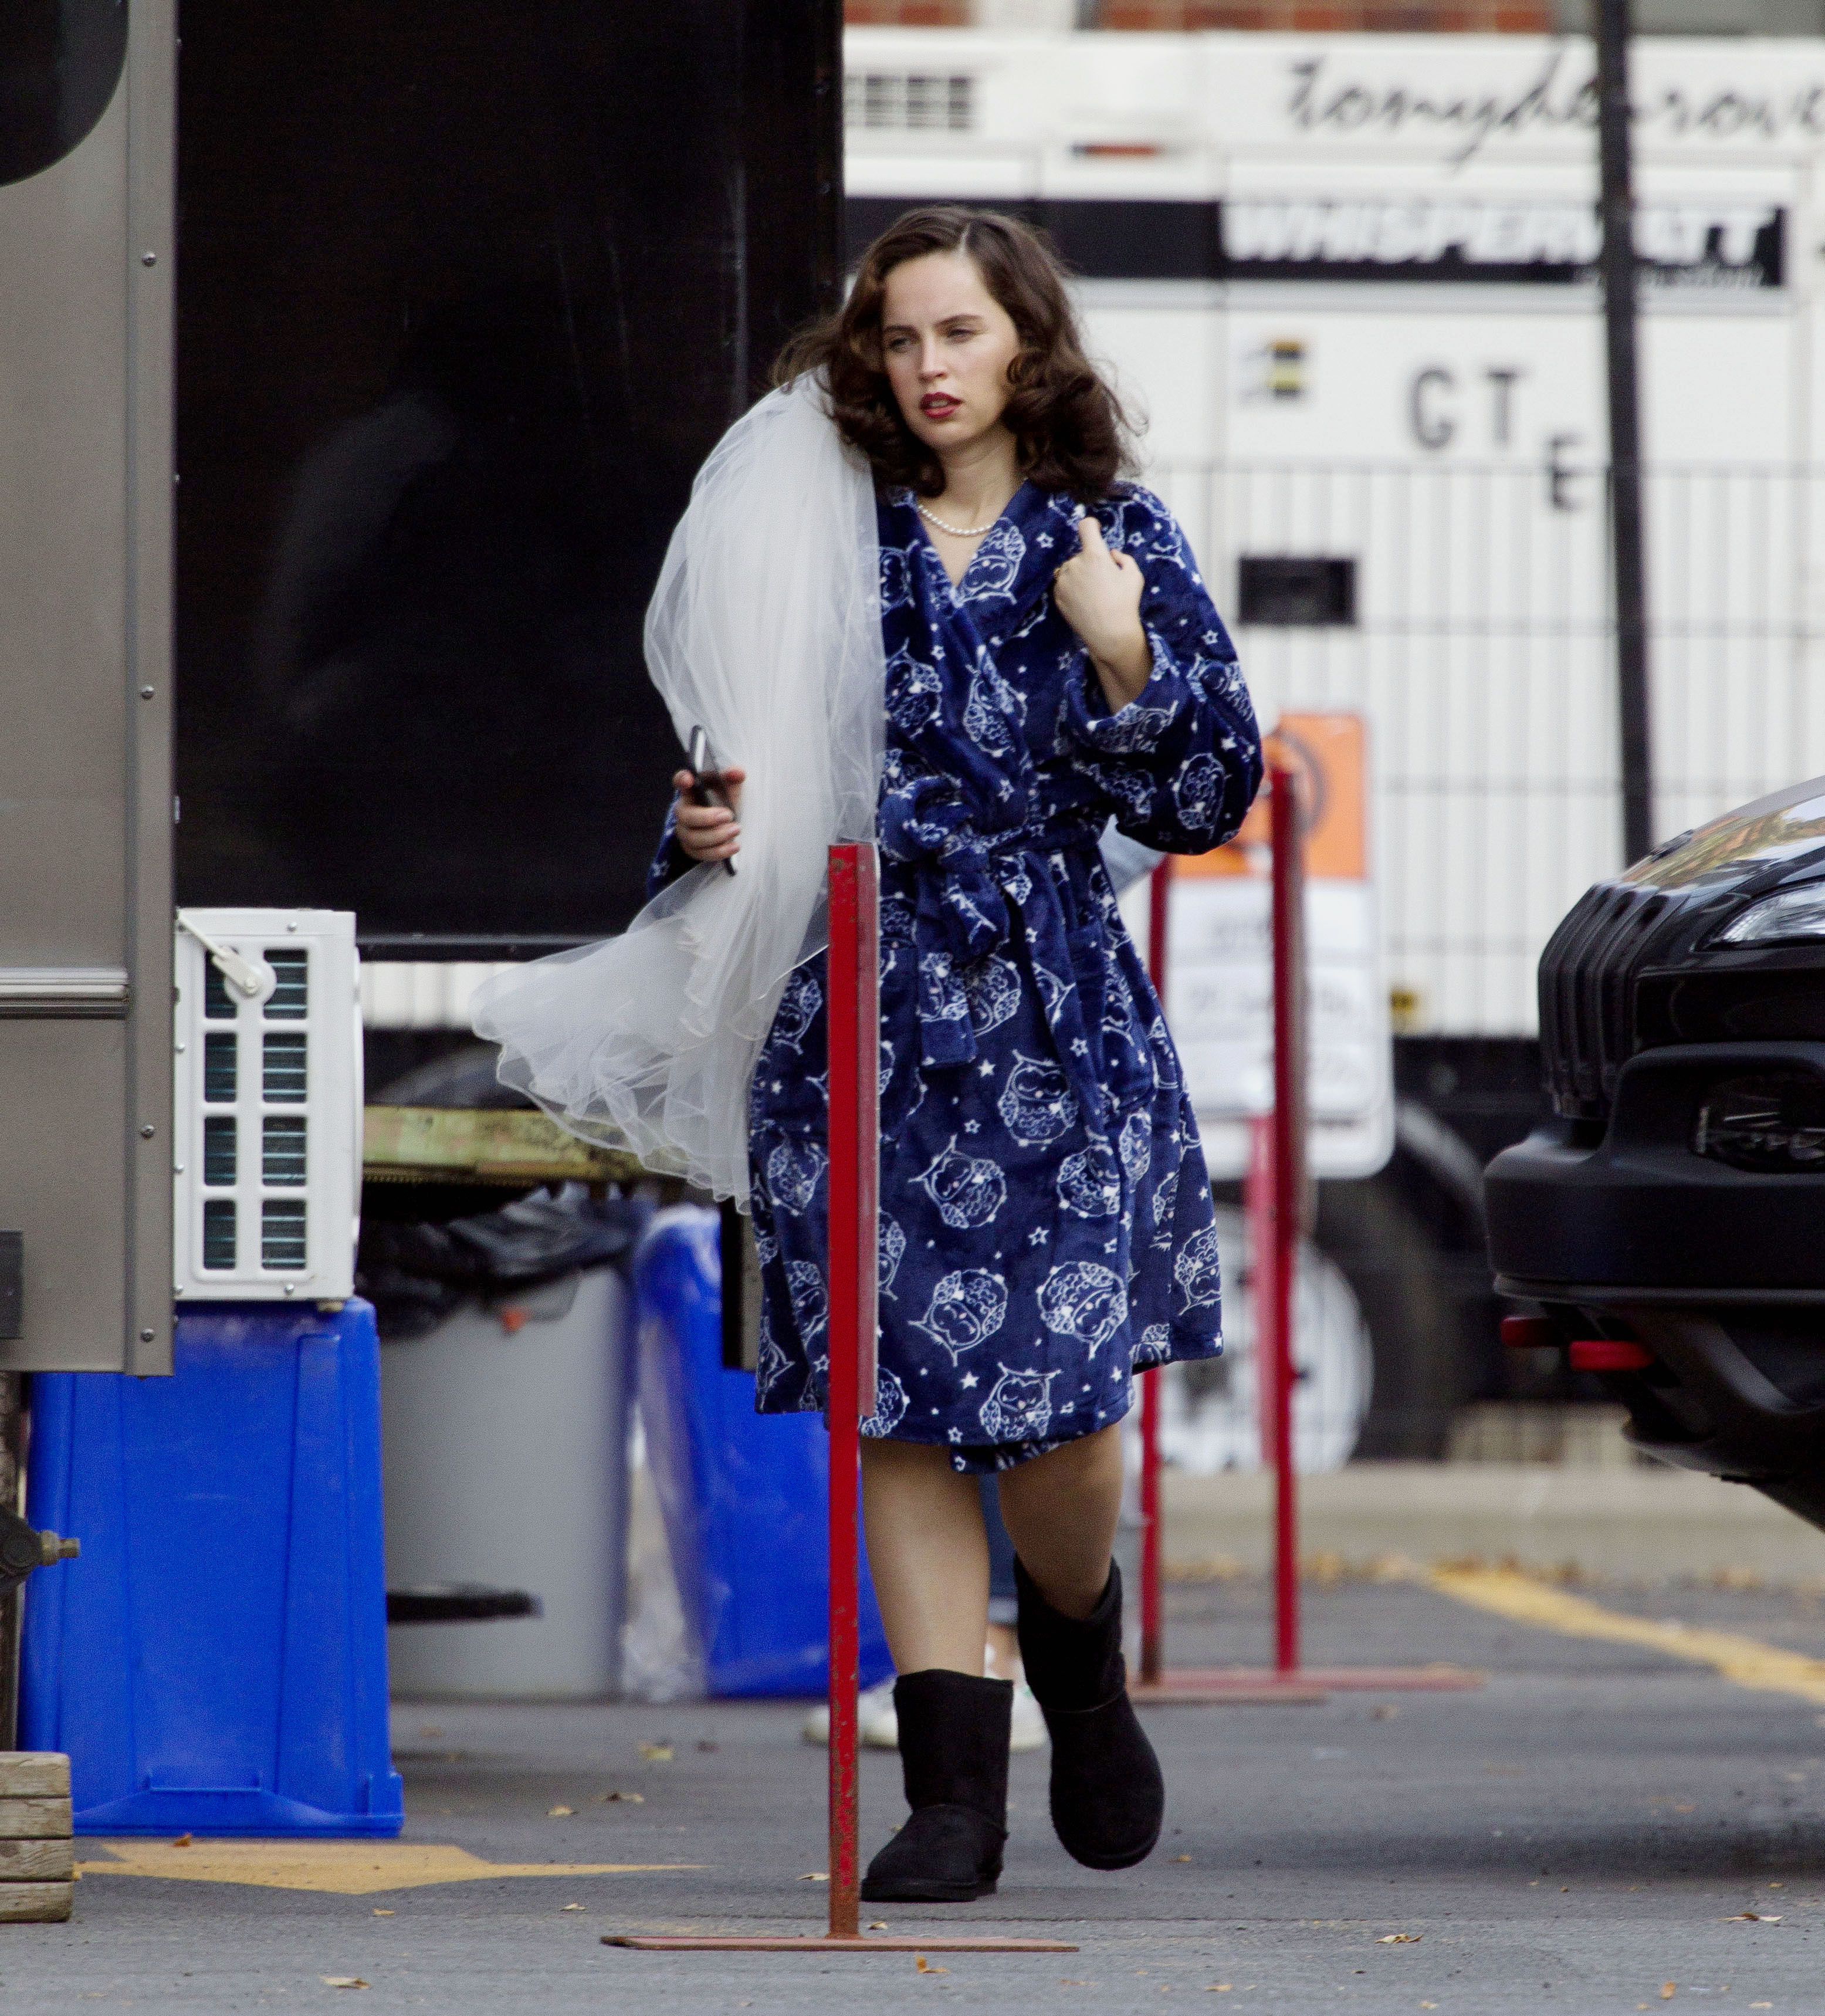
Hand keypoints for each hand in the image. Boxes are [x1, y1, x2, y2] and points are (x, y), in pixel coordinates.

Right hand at [672, 764, 745, 863]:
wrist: (725, 825)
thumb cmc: (724, 802)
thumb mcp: (731, 788)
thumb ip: (734, 777)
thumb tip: (737, 772)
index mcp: (691, 791)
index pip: (680, 781)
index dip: (682, 780)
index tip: (688, 779)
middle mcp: (684, 811)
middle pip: (685, 816)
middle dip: (707, 817)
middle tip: (728, 815)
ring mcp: (686, 831)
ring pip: (693, 838)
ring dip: (717, 835)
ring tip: (735, 829)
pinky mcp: (692, 849)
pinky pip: (702, 853)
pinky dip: (719, 851)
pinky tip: (734, 846)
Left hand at [1052, 515, 1150, 708]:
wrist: (1109, 634)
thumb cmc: (1125, 603)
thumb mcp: (1134, 576)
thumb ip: (1123, 558)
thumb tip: (1111, 554)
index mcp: (1094, 555)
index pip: (1086, 526)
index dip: (1091, 525)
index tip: (1094, 529)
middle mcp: (1074, 564)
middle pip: (1080, 553)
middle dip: (1090, 561)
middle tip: (1103, 581)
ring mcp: (1063, 580)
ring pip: (1070, 569)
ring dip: (1078, 574)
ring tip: (1093, 593)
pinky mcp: (1056, 595)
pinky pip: (1063, 584)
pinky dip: (1071, 588)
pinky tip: (1084, 601)